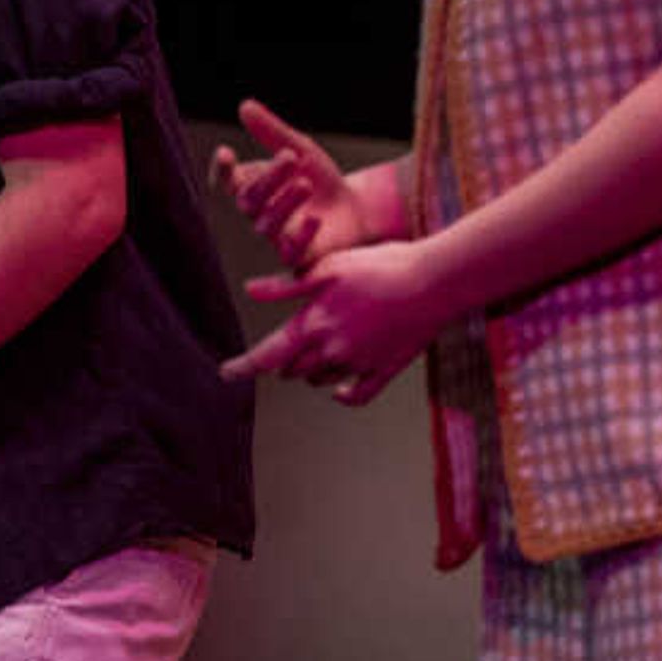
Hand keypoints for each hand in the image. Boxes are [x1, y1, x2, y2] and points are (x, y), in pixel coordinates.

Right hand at [213, 96, 371, 271]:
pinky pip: (290, 251)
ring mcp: (276, 236)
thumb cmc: (322, 179)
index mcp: (254, 187)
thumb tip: (244, 105)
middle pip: (249, 200)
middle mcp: (259, 213)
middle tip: (291, 157)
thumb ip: (272, 132)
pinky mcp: (296, 255)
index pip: (229, 181)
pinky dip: (301, 235)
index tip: (225, 153)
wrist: (358, 208)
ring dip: (284, 202)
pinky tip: (314, 219)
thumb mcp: (300, 149)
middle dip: (268, 178)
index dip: (223, 171)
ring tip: (305, 184)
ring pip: (267, 224)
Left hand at [230, 241, 455, 402]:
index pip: (267, 355)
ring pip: (321, 380)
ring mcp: (361, 363)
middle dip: (281, 363)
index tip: (226, 372)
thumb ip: (287, 286)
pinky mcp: (386, 369)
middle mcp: (334, 350)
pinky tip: (339, 389)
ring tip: (314, 353)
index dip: (243, 366)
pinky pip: (357, 394)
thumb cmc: (381, 266)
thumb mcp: (328, 267)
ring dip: (310, 372)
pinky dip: (343, 394)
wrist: (435, 281)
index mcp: (314, 325)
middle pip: (293, 370)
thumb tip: (249, 291)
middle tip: (280, 351)